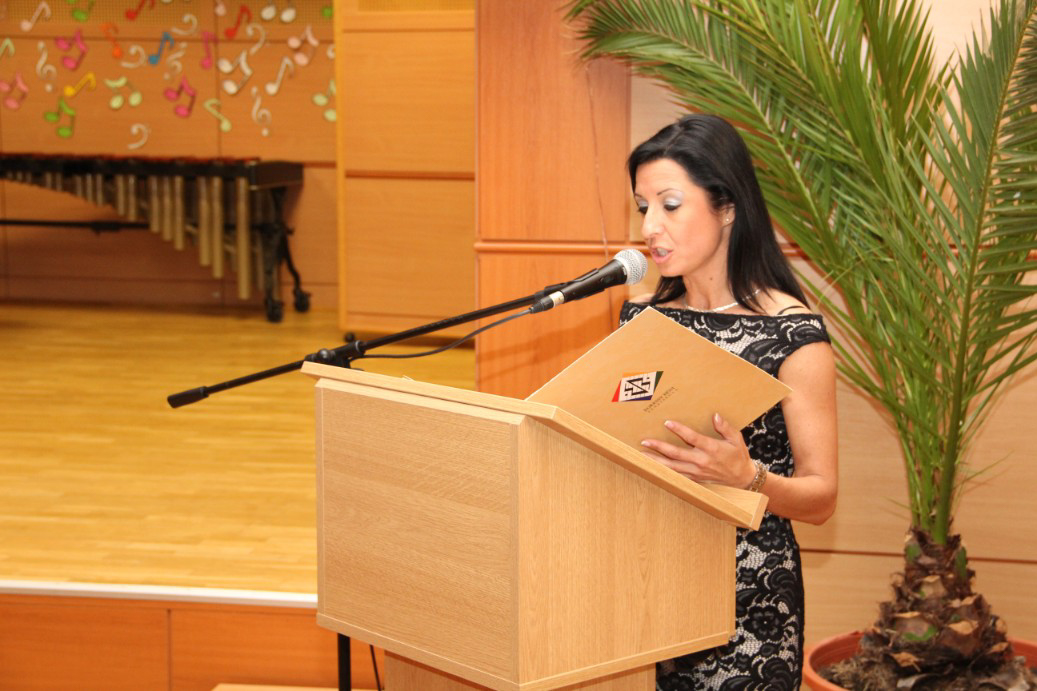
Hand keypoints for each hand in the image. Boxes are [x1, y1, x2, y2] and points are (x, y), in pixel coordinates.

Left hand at [640, 413, 755, 487]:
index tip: (667, 422)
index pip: (693, 438)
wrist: (742, 479)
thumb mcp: (736, 439)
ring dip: (656, 461)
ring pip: (672, 467)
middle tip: (645, 441)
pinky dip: (663, 471)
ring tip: (642, 455)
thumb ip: (725, 427)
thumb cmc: (738, 456)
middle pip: (676, 454)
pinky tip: (652, 467)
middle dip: (659, 447)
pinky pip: (676, 475)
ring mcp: (696, 472)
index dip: (680, 430)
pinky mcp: (694, 479)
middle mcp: (702, 461)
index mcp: (711, 449)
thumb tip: (715, 416)